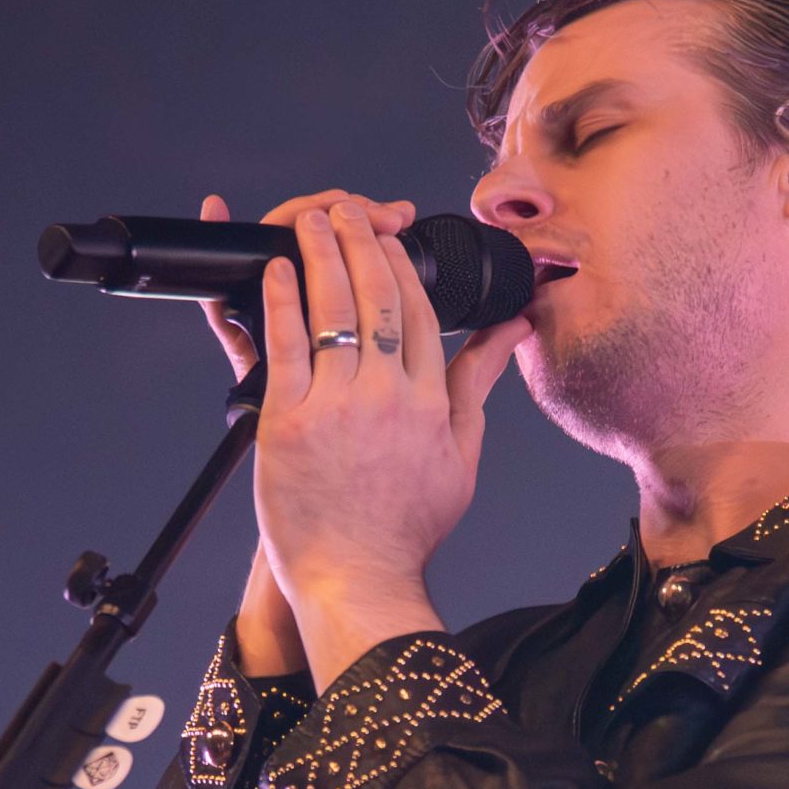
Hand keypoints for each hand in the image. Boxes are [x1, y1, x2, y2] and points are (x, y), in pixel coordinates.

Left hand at [251, 199, 532, 688]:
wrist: (358, 579)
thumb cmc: (405, 528)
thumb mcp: (460, 453)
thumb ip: (479, 384)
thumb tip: (512, 332)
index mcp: (430, 403)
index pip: (419, 312)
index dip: (402, 264)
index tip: (389, 236)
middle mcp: (387, 398)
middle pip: (377, 298)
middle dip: (361, 241)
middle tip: (348, 210)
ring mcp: (337, 407)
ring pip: (332, 310)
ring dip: (321, 254)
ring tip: (311, 221)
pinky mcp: (289, 421)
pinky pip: (286, 344)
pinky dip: (281, 299)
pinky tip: (277, 269)